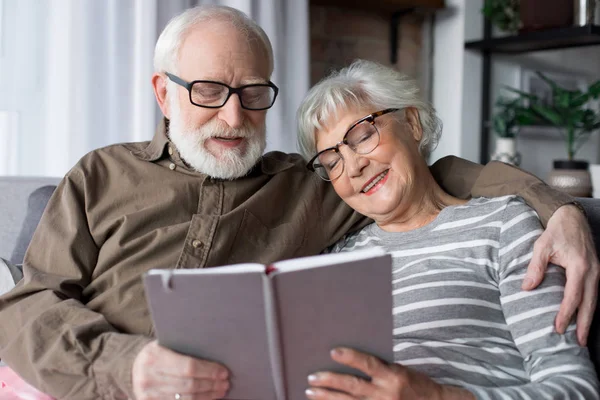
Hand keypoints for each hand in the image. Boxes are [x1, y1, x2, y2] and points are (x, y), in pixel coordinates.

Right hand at [132, 340, 229, 399]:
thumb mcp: (165, 345)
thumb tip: (214, 352)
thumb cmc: (157, 354)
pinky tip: (207, 398)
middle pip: (189, 385)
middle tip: (225, 383)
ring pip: (185, 399)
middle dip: (211, 385)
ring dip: (207, 396)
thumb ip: (183, 348)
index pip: (188, 367)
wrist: (132, 368)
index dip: (209, 371)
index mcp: (155, 357)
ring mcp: (148, 394)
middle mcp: (149, 377)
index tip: (223, 372)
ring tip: (220, 391)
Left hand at [305, 347, 473, 399]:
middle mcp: (386, 393)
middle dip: (329, 382)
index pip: (368, 364)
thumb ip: (380, 367)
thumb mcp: (401, 370)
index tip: (333, 351)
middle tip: (311, 378)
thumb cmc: (416, 384)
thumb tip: (352, 358)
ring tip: (310, 392)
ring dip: (327, 398)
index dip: (350, 357)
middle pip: (352, 387)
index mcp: (393, 376)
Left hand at [524, 204, 599, 344]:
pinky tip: (584, 317)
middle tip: (577, 343)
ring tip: (581, 337)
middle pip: (589, 304)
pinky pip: (594, 294)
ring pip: (595, 300)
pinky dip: (590, 308)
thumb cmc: (556, 232)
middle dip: (583, 324)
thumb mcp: (541, 246)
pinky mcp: (596, 271)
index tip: (557, 328)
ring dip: (588, 319)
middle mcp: (593, 271)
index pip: (573, 296)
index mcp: (579, 266)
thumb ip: (535, 267)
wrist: (571, 217)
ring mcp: (597, 272)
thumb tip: (526, 288)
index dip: (565, 314)